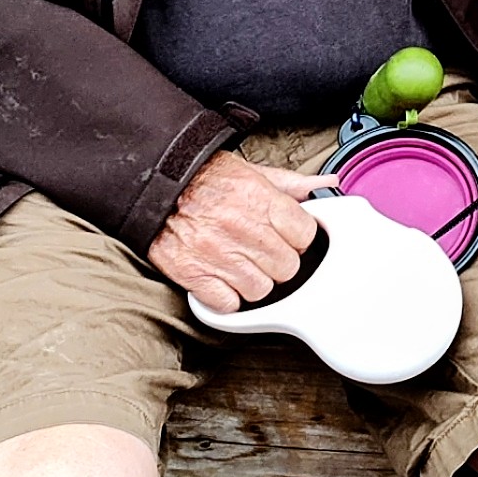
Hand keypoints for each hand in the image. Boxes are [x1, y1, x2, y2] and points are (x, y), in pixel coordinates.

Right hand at [150, 151, 328, 313]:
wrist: (153, 184)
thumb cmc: (202, 179)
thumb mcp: (250, 171)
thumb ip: (290, 184)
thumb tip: (324, 186)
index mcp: (260, 200)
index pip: (305, 235)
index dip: (297, 238)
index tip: (286, 236)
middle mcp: (243, 229)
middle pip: (287, 267)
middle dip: (278, 261)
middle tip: (261, 250)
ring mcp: (219, 255)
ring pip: (261, 290)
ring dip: (254, 282)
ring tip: (240, 264)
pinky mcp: (195, 275)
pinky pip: (228, 305)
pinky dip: (226, 298)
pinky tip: (222, 279)